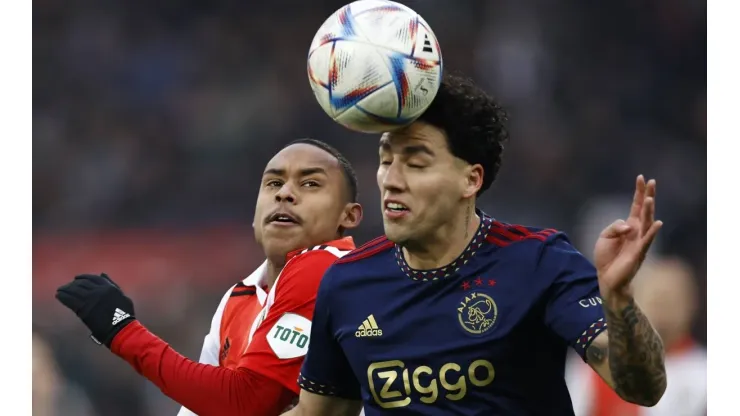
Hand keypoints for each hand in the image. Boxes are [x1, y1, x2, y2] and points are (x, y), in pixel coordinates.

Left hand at [55, 273, 135, 346]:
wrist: (120, 329)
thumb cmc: (124, 315)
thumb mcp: (122, 296)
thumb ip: (112, 285)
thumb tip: (102, 274)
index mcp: (109, 287)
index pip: (93, 278)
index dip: (83, 277)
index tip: (76, 278)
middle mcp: (99, 291)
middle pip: (82, 283)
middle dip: (73, 283)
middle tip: (67, 286)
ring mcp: (91, 300)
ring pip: (74, 290)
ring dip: (66, 289)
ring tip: (60, 290)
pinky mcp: (83, 309)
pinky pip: (70, 300)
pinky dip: (63, 296)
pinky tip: (58, 295)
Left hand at [594, 175, 662, 304]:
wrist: (607, 277)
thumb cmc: (607, 257)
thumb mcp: (604, 236)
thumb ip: (615, 226)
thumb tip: (629, 225)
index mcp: (629, 226)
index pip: (635, 206)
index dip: (638, 192)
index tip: (641, 178)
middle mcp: (637, 231)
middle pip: (644, 210)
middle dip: (648, 196)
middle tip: (651, 181)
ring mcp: (639, 241)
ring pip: (647, 223)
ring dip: (649, 211)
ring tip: (650, 198)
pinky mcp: (638, 252)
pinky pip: (647, 240)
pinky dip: (652, 231)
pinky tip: (658, 222)